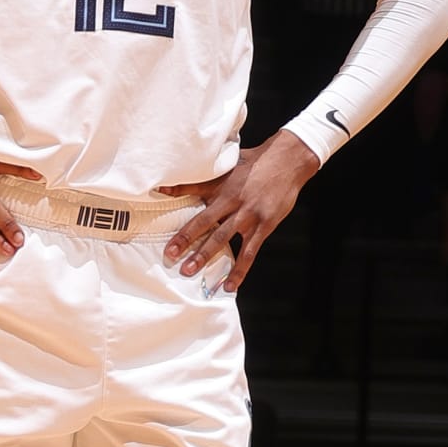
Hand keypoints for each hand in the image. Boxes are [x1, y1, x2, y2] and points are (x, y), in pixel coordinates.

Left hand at [161, 130, 320, 292]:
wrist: (289, 161)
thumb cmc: (258, 161)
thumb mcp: (231, 162)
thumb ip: (209, 173)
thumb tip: (184, 176)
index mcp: (222, 184)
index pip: (193, 192)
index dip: (175, 197)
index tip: (158, 200)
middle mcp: (232, 200)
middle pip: (204, 222)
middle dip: (185, 240)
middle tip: (170, 256)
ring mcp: (248, 215)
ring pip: (222, 239)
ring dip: (204, 255)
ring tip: (189, 271)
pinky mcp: (264, 226)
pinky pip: (249, 252)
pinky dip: (239, 270)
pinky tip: (230, 285)